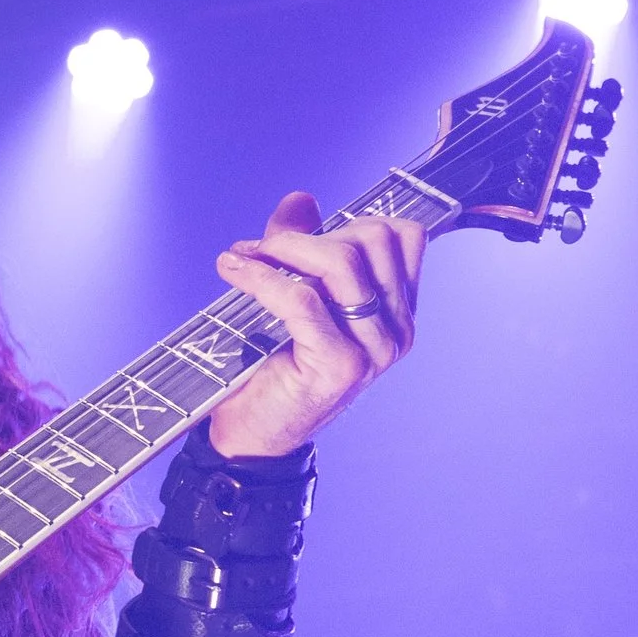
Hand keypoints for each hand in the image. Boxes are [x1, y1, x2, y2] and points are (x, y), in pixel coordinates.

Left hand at [204, 193, 423, 456]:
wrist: (254, 437)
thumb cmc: (274, 369)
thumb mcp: (296, 298)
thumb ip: (304, 248)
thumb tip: (301, 198)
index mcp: (399, 313)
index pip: (402, 237)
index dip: (350, 222)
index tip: (297, 237)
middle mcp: (398, 331)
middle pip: (371, 241)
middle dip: (308, 236)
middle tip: (260, 249)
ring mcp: (374, 350)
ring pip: (340, 264)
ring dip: (282, 251)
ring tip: (243, 258)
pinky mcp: (340, 364)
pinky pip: (303, 299)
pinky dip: (263, 278)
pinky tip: (235, 272)